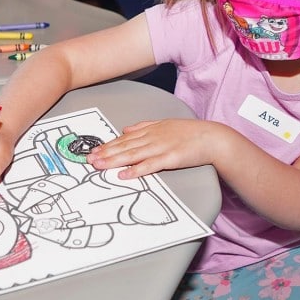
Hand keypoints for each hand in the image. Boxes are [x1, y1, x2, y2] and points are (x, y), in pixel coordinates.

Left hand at [86, 119, 221, 179]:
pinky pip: (150, 166)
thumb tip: (125, 129)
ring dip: (113, 161)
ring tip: (99, 166)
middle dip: (104, 154)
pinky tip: (124, 175)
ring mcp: (160, 148)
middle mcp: (152, 137)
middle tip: (88, 160)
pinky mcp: (170, 159)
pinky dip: (136, 171)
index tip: (93, 151)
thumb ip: (143, 126)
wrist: (211, 137)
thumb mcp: (164, 124)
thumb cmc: (189, 133)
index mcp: (150, 130)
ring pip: (132, 156)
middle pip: (124, 147)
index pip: (123, 139)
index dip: (107, 146)